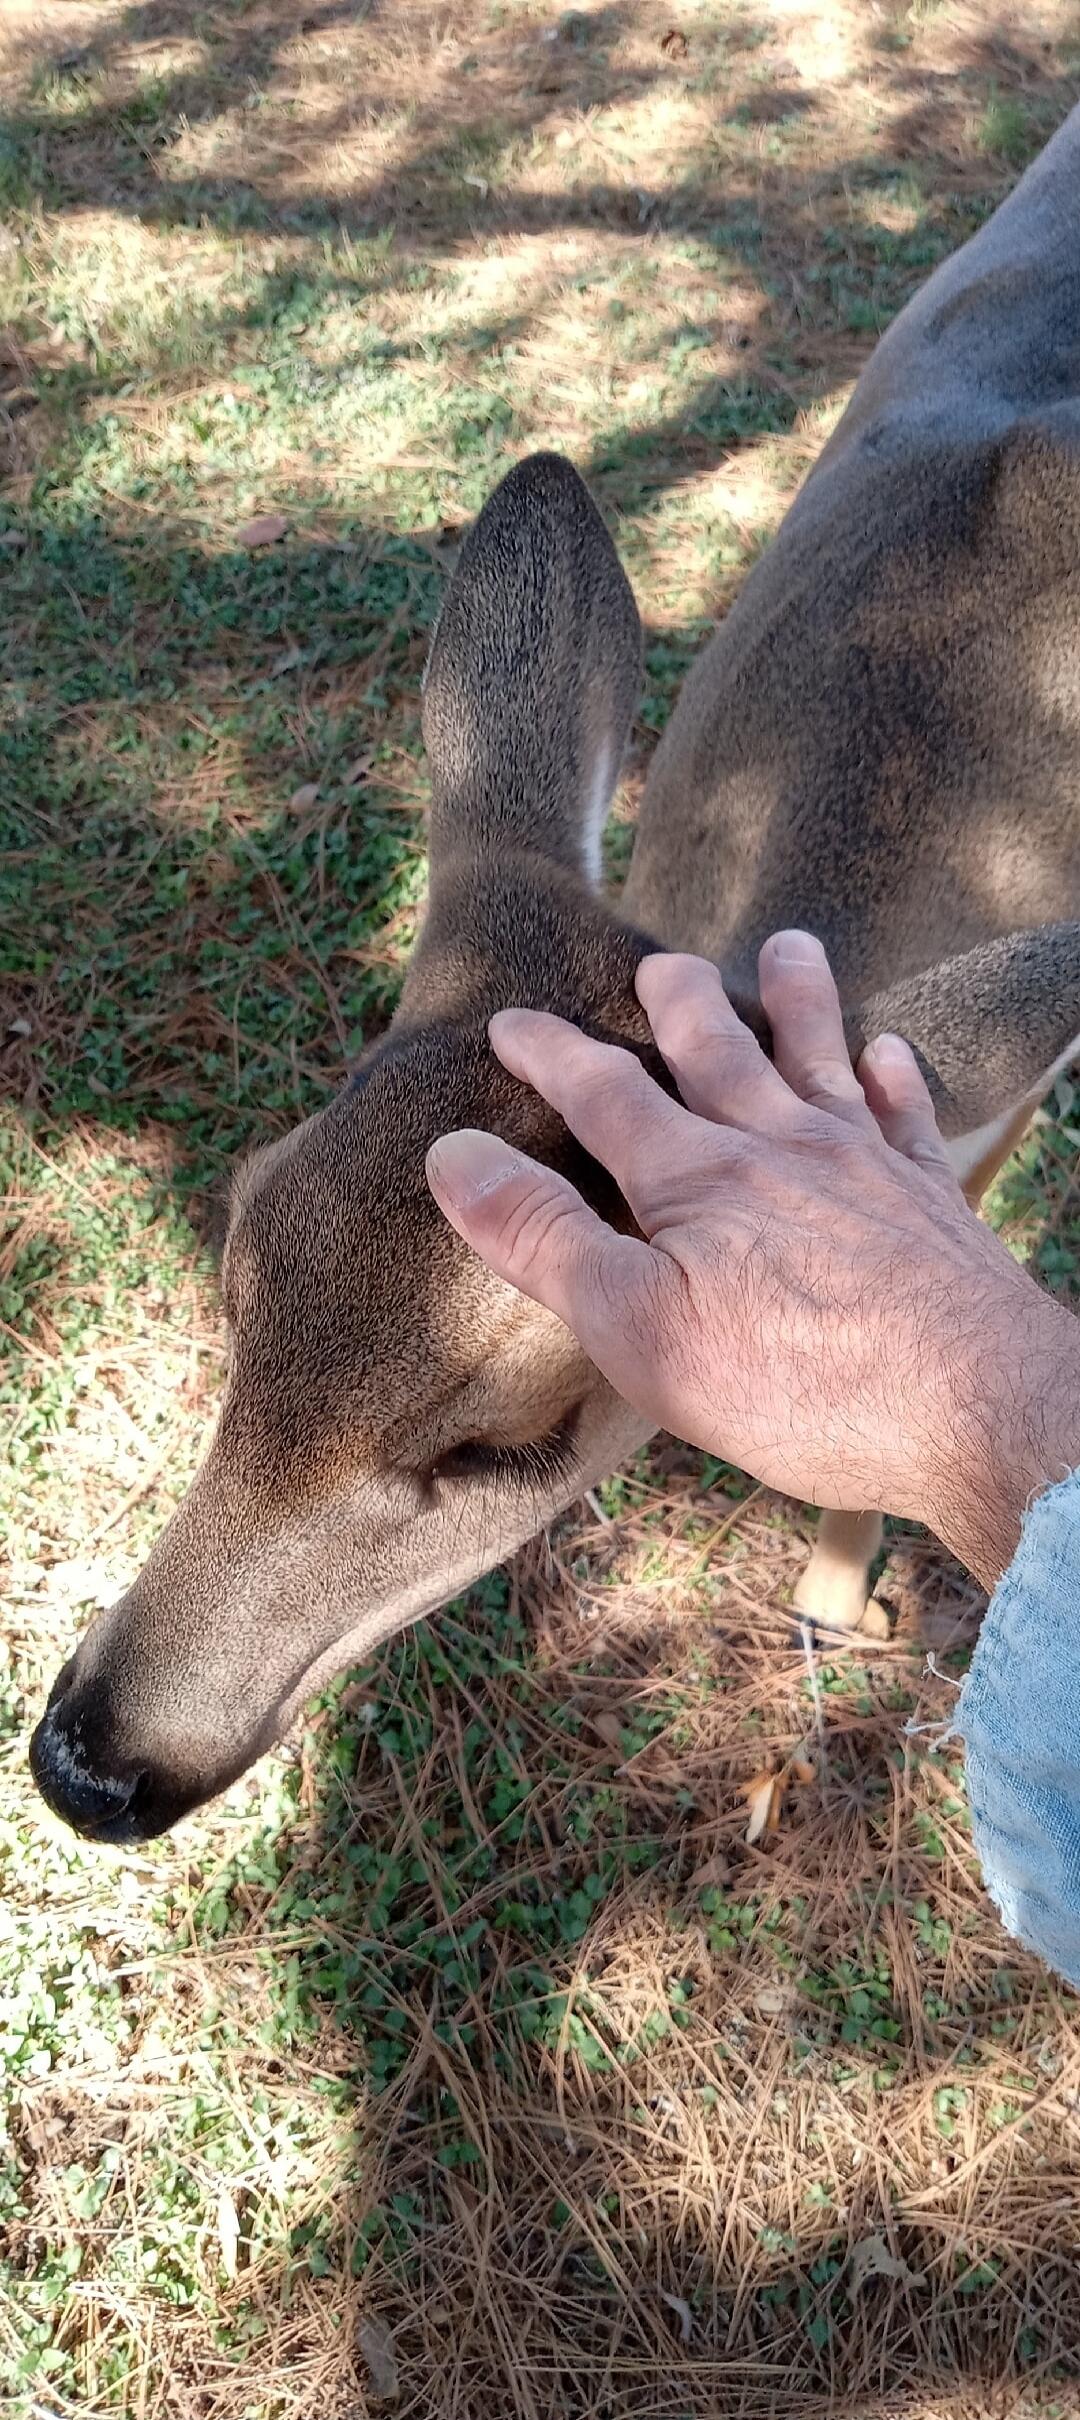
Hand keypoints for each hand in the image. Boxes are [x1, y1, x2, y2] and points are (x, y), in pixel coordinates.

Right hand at [426, 937, 1079, 1585]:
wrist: (973, 1405)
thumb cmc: (797, 1384)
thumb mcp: (637, 1327)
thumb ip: (546, 1238)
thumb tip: (454, 1155)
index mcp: (696, 1180)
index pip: (604, 1095)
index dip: (551, 1056)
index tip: (511, 1021)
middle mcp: (780, 1149)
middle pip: (720, 1052)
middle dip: (680, 1003)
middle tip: (661, 963)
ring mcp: (864, 1167)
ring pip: (819, 1058)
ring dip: (799, 1002)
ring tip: (788, 948)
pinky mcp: (930, 1202)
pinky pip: (906, 1114)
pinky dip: (894, 1076)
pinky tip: (889, 1055)